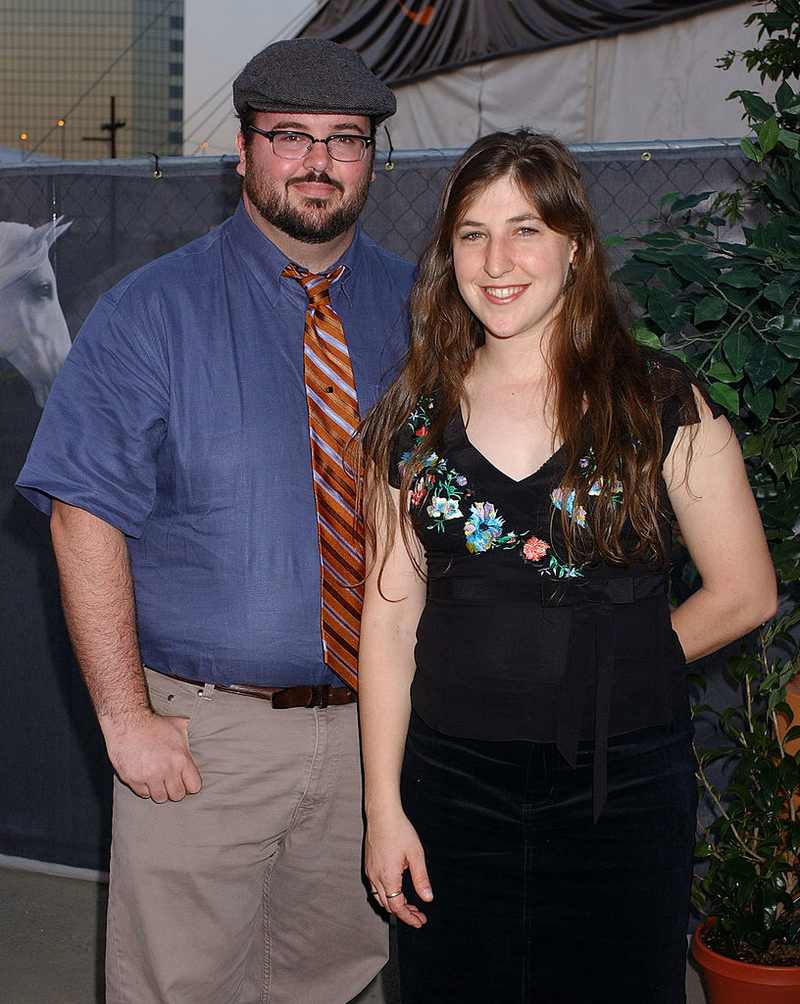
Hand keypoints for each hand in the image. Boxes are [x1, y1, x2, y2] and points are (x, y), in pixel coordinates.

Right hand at [102, 710, 202, 802]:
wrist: (127, 721)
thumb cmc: (152, 723)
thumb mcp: (178, 726)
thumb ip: (189, 739)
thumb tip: (203, 734)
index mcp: (180, 758)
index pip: (194, 786)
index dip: (190, 784)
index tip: (186, 781)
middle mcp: (166, 769)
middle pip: (178, 795)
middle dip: (176, 790)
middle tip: (171, 782)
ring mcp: (149, 776)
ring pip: (160, 798)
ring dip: (160, 791)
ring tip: (158, 780)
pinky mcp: (133, 779)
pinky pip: (143, 794)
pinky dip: (145, 788)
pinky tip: (146, 777)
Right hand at [366, 810, 432, 927]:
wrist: (382, 814)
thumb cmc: (399, 830)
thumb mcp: (416, 855)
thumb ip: (421, 878)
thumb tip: (427, 898)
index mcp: (388, 876)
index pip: (397, 907)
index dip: (408, 917)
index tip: (419, 922)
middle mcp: (376, 877)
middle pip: (388, 905)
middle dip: (404, 913)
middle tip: (419, 915)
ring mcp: (370, 872)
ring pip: (380, 898)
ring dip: (394, 905)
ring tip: (410, 905)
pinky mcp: (369, 866)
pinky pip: (376, 888)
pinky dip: (387, 895)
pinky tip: (397, 890)